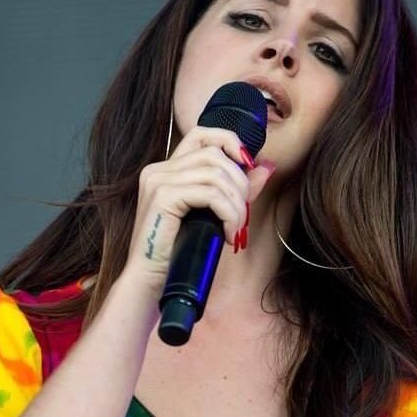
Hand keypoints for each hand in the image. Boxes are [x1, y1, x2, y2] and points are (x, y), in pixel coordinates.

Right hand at [124, 126, 273, 294]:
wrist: (150, 282)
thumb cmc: (178, 252)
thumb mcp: (212, 215)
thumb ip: (235, 189)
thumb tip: (266, 167)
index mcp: (166, 170)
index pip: (202, 134)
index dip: (230, 141)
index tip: (248, 166)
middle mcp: (158, 170)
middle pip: (215, 154)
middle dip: (240, 183)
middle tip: (243, 215)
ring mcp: (157, 181)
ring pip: (216, 174)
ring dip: (236, 203)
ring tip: (236, 228)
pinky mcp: (162, 197)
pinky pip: (210, 194)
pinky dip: (228, 213)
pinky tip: (227, 234)